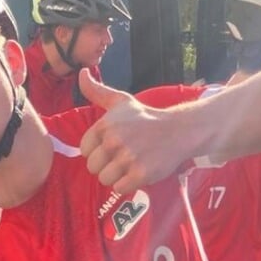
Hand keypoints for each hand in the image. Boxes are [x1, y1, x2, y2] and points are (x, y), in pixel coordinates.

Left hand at [76, 71, 194, 192]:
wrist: (179, 130)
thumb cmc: (146, 117)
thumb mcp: (121, 101)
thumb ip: (97, 91)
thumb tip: (81, 72)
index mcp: (105, 125)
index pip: (84, 150)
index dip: (96, 151)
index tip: (111, 146)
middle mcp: (115, 141)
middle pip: (93, 167)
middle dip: (105, 165)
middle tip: (122, 157)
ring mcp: (128, 158)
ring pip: (104, 179)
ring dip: (116, 176)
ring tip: (130, 165)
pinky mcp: (141, 174)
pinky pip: (119, 188)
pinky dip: (127, 184)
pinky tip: (137, 172)